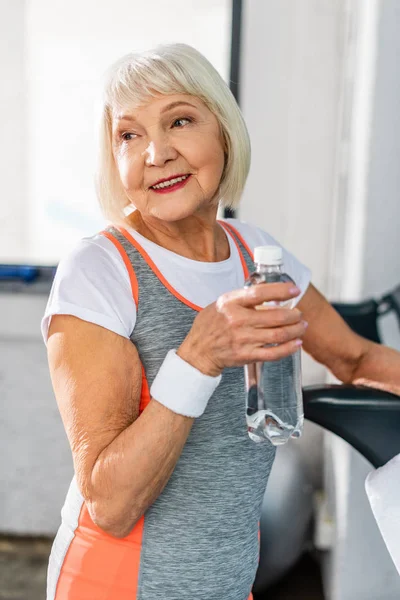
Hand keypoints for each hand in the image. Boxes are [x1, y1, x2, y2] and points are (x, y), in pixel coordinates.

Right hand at [177, 282, 307, 376]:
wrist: (198, 351)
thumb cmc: (210, 325)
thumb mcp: (221, 303)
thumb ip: (243, 299)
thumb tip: (270, 294)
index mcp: (230, 303)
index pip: (260, 293)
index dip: (281, 290)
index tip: (294, 290)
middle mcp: (237, 320)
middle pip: (275, 316)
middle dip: (293, 314)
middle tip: (299, 313)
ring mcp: (243, 339)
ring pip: (278, 334)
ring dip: (295, 330)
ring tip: (301, 326)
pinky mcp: (247, 355)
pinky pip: (273, 353)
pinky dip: (289, 348)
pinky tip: (296, 343)